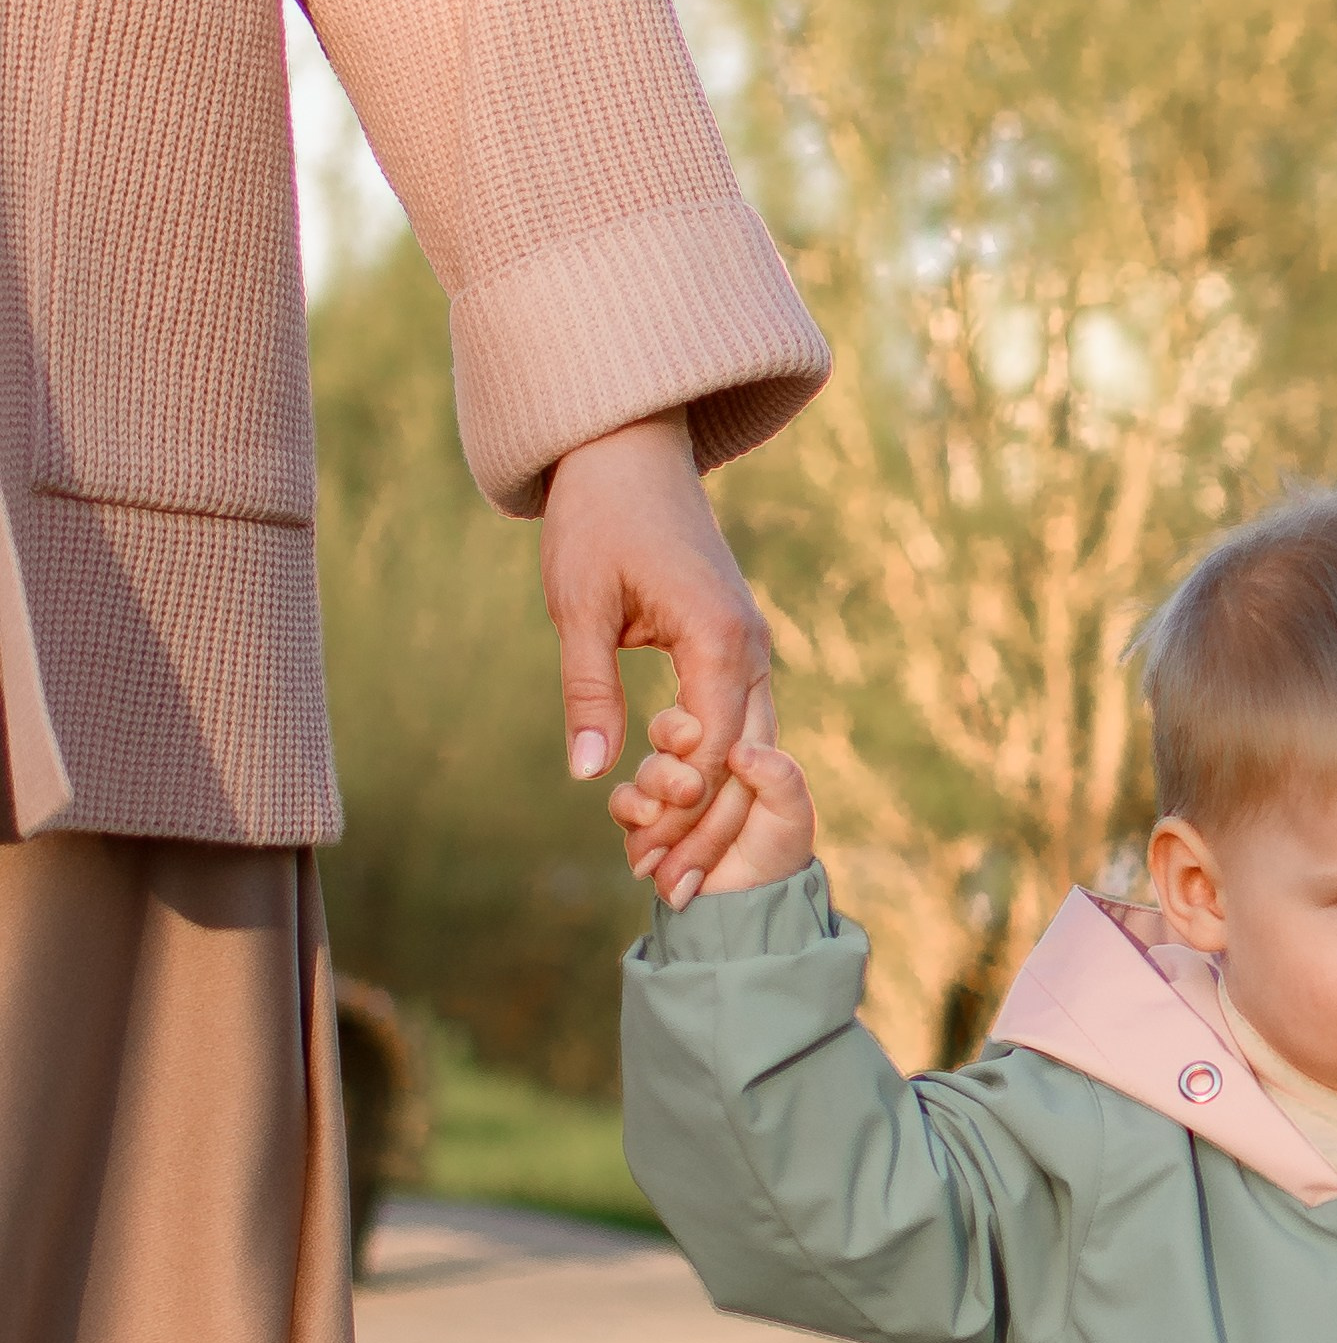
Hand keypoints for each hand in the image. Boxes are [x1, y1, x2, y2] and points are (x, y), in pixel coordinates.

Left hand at [540, 412, 775, 892]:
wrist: (628, 447)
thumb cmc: (597, 515)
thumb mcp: (578, 606)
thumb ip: (588, 691)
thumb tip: (591, 775)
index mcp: (719, 639)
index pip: (716, 752)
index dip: (684, 817)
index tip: (649, 869)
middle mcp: (751, 650)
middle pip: (744, 766)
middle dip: (706, 836)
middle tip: (666, 895)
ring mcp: (750, 649)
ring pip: (749, 752)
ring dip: (711, 814)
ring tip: (669, 870)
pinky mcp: (733, 647)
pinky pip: (736, 727)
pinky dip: (711, 775)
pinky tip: (677, 813)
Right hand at [610, 708, 816, 903]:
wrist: (751, 903)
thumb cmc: (778, 851)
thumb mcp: (792, 813)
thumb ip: (780, 778)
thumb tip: (742, 751)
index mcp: (731, 747)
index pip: (702, 715)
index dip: (688, 724)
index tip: (691, 737)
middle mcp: (696, 762)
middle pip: (666, 736)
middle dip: (673, 761)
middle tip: (688, 790)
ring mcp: (668, 791)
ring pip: (646, 770)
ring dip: (656, 788)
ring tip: (665, 814)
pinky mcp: (646, 822)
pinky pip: (625, 804)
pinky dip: (633, 811)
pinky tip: (650, 823)